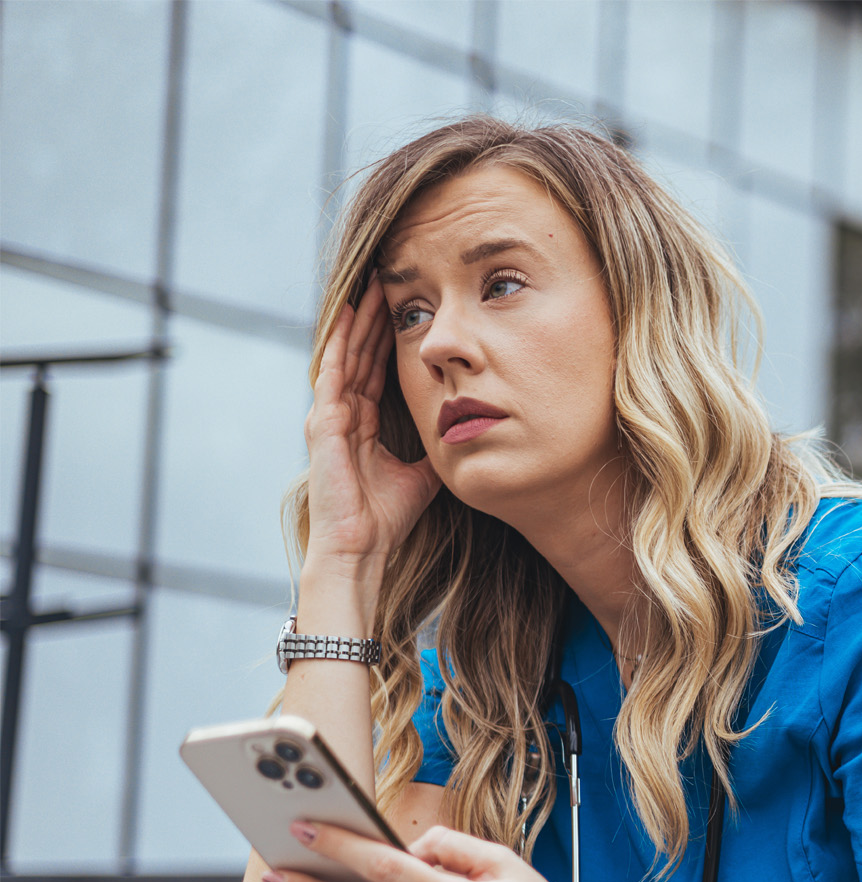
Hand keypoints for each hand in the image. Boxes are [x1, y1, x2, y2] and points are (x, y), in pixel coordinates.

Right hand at [302, 276, 440, 565]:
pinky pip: (332, 373)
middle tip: (388, 280)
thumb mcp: (423, 474)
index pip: (377, 368)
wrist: (362, 546)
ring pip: (346, 355)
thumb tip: (464, 433)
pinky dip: (341, 343)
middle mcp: (343, 413)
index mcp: (363, 422)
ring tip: (372, 285)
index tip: (407, 307)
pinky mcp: (322, 423)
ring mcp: (329, 415)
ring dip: (359, 320)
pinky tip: (351, 316)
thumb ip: (437, 448)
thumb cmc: (386, 518)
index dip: (389, 338)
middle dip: (374, 318)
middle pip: (360, 353)